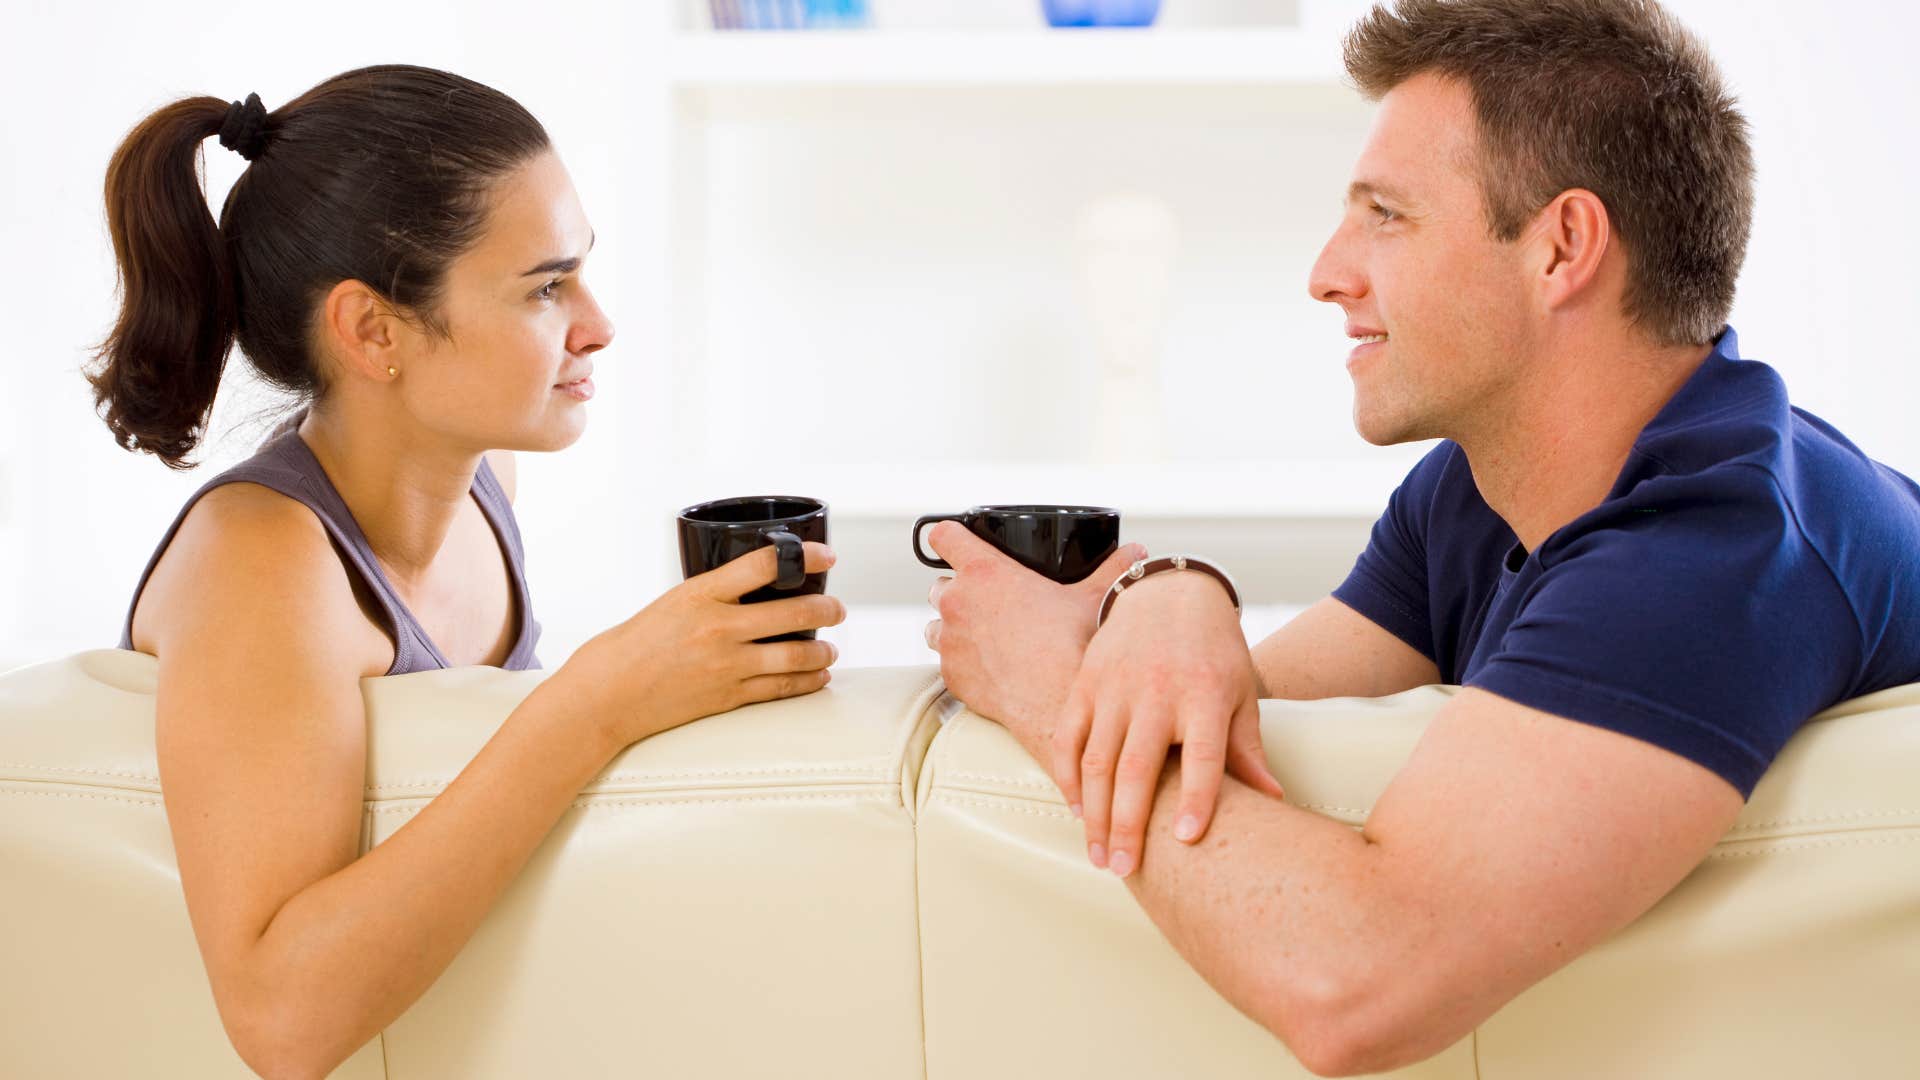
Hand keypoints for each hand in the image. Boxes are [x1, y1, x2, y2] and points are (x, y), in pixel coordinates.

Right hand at [557, 542, 844, 749]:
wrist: (605, 696)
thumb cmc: (629, 647)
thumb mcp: (670, 603)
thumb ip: (711, 598)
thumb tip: (751, 593)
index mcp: (700, 594)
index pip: (764, 564)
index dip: (805, 557)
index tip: (827, 556)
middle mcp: (718, 627)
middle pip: (793, 613)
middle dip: (826, 609)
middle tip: (837, 607)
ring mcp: (726, 664)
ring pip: (795, 655)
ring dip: (822, 651)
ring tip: (830, 649)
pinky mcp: (728, 697)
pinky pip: (780, 688)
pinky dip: (806, 682)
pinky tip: (818, 677)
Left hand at [923, 522, 1144, 750]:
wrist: (1056, 702)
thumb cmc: (1072, 645)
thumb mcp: (1093, 597)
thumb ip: (1112, 568)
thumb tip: (1137, 553)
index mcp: (984, 572)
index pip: (944, 535)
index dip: (948, 535)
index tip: (955, 541)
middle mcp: (956, 602)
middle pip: (939, 584)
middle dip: (958, 590)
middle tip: (989, 603)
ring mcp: (948, 641)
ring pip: (936, 624)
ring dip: (953, 626)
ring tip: (986, 636)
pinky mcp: (950, 675)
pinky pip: (945, 661)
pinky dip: (961, 661)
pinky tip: (990, 666)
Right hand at [1057, 571, 1284, 878]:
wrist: (1169, 593)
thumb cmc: (1213, 652)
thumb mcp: (1240, 694)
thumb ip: (1247, 749)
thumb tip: (1274, 801)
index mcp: (1205, 694)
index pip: (1202, 755)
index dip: (1195, 798)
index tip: (1187, 840)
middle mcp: (1157, 691)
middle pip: (1138, 767)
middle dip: (1129, 824)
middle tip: (1124, 870)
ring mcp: (1115, 686)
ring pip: (1097, 759)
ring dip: (1095, 813)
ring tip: (1099, 855)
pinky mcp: (1085, 682)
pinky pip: (1068, 736)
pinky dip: (1067, 776)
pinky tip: (1077, 810)